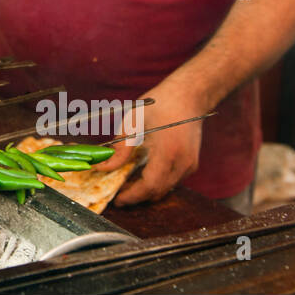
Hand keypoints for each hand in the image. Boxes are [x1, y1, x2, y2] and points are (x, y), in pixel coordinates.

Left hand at [92, 77, 206, 205]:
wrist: (190, 95)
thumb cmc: (161, 103)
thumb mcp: (133, 121)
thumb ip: (120, 148)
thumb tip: (103, 166)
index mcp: (168, 151)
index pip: (150, 185)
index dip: (133, 196)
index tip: (118, 199)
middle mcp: (182, 162)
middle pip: (158, 192)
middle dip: (137, 197)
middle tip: (118, 194)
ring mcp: (189, 164)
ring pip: (166, 188)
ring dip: (147, 190)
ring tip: (127, 184)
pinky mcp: (191, 163)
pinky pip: (172, 181)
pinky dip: (157, 182)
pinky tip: (143, 174)